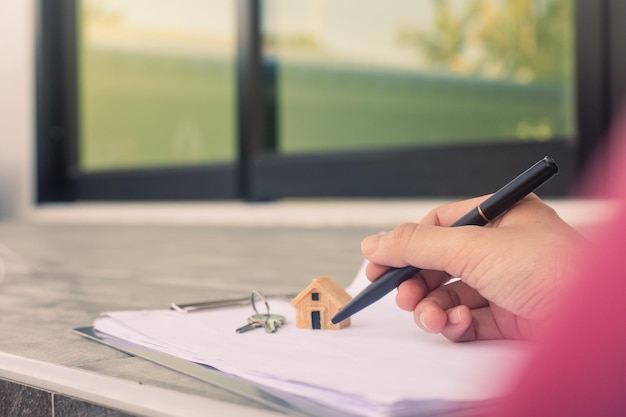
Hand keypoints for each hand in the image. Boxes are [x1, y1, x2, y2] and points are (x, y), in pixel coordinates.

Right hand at [361, 194, 581, 341]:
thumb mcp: (472, 247)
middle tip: (399, 295)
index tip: (377, 263)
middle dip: (416, 282)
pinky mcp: (506, 318)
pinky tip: (458, 325)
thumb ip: (417, 244)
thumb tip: (374, 243)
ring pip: (447, 295)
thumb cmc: (551, 269)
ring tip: (431, 317)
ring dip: (431, 308)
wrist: (593, 322)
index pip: (438, 225)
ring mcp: (502, 284)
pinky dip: (454, 325)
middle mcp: (499, 249)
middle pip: (438, 263)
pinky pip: (464, 320)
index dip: (405, 244)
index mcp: (497, 218)